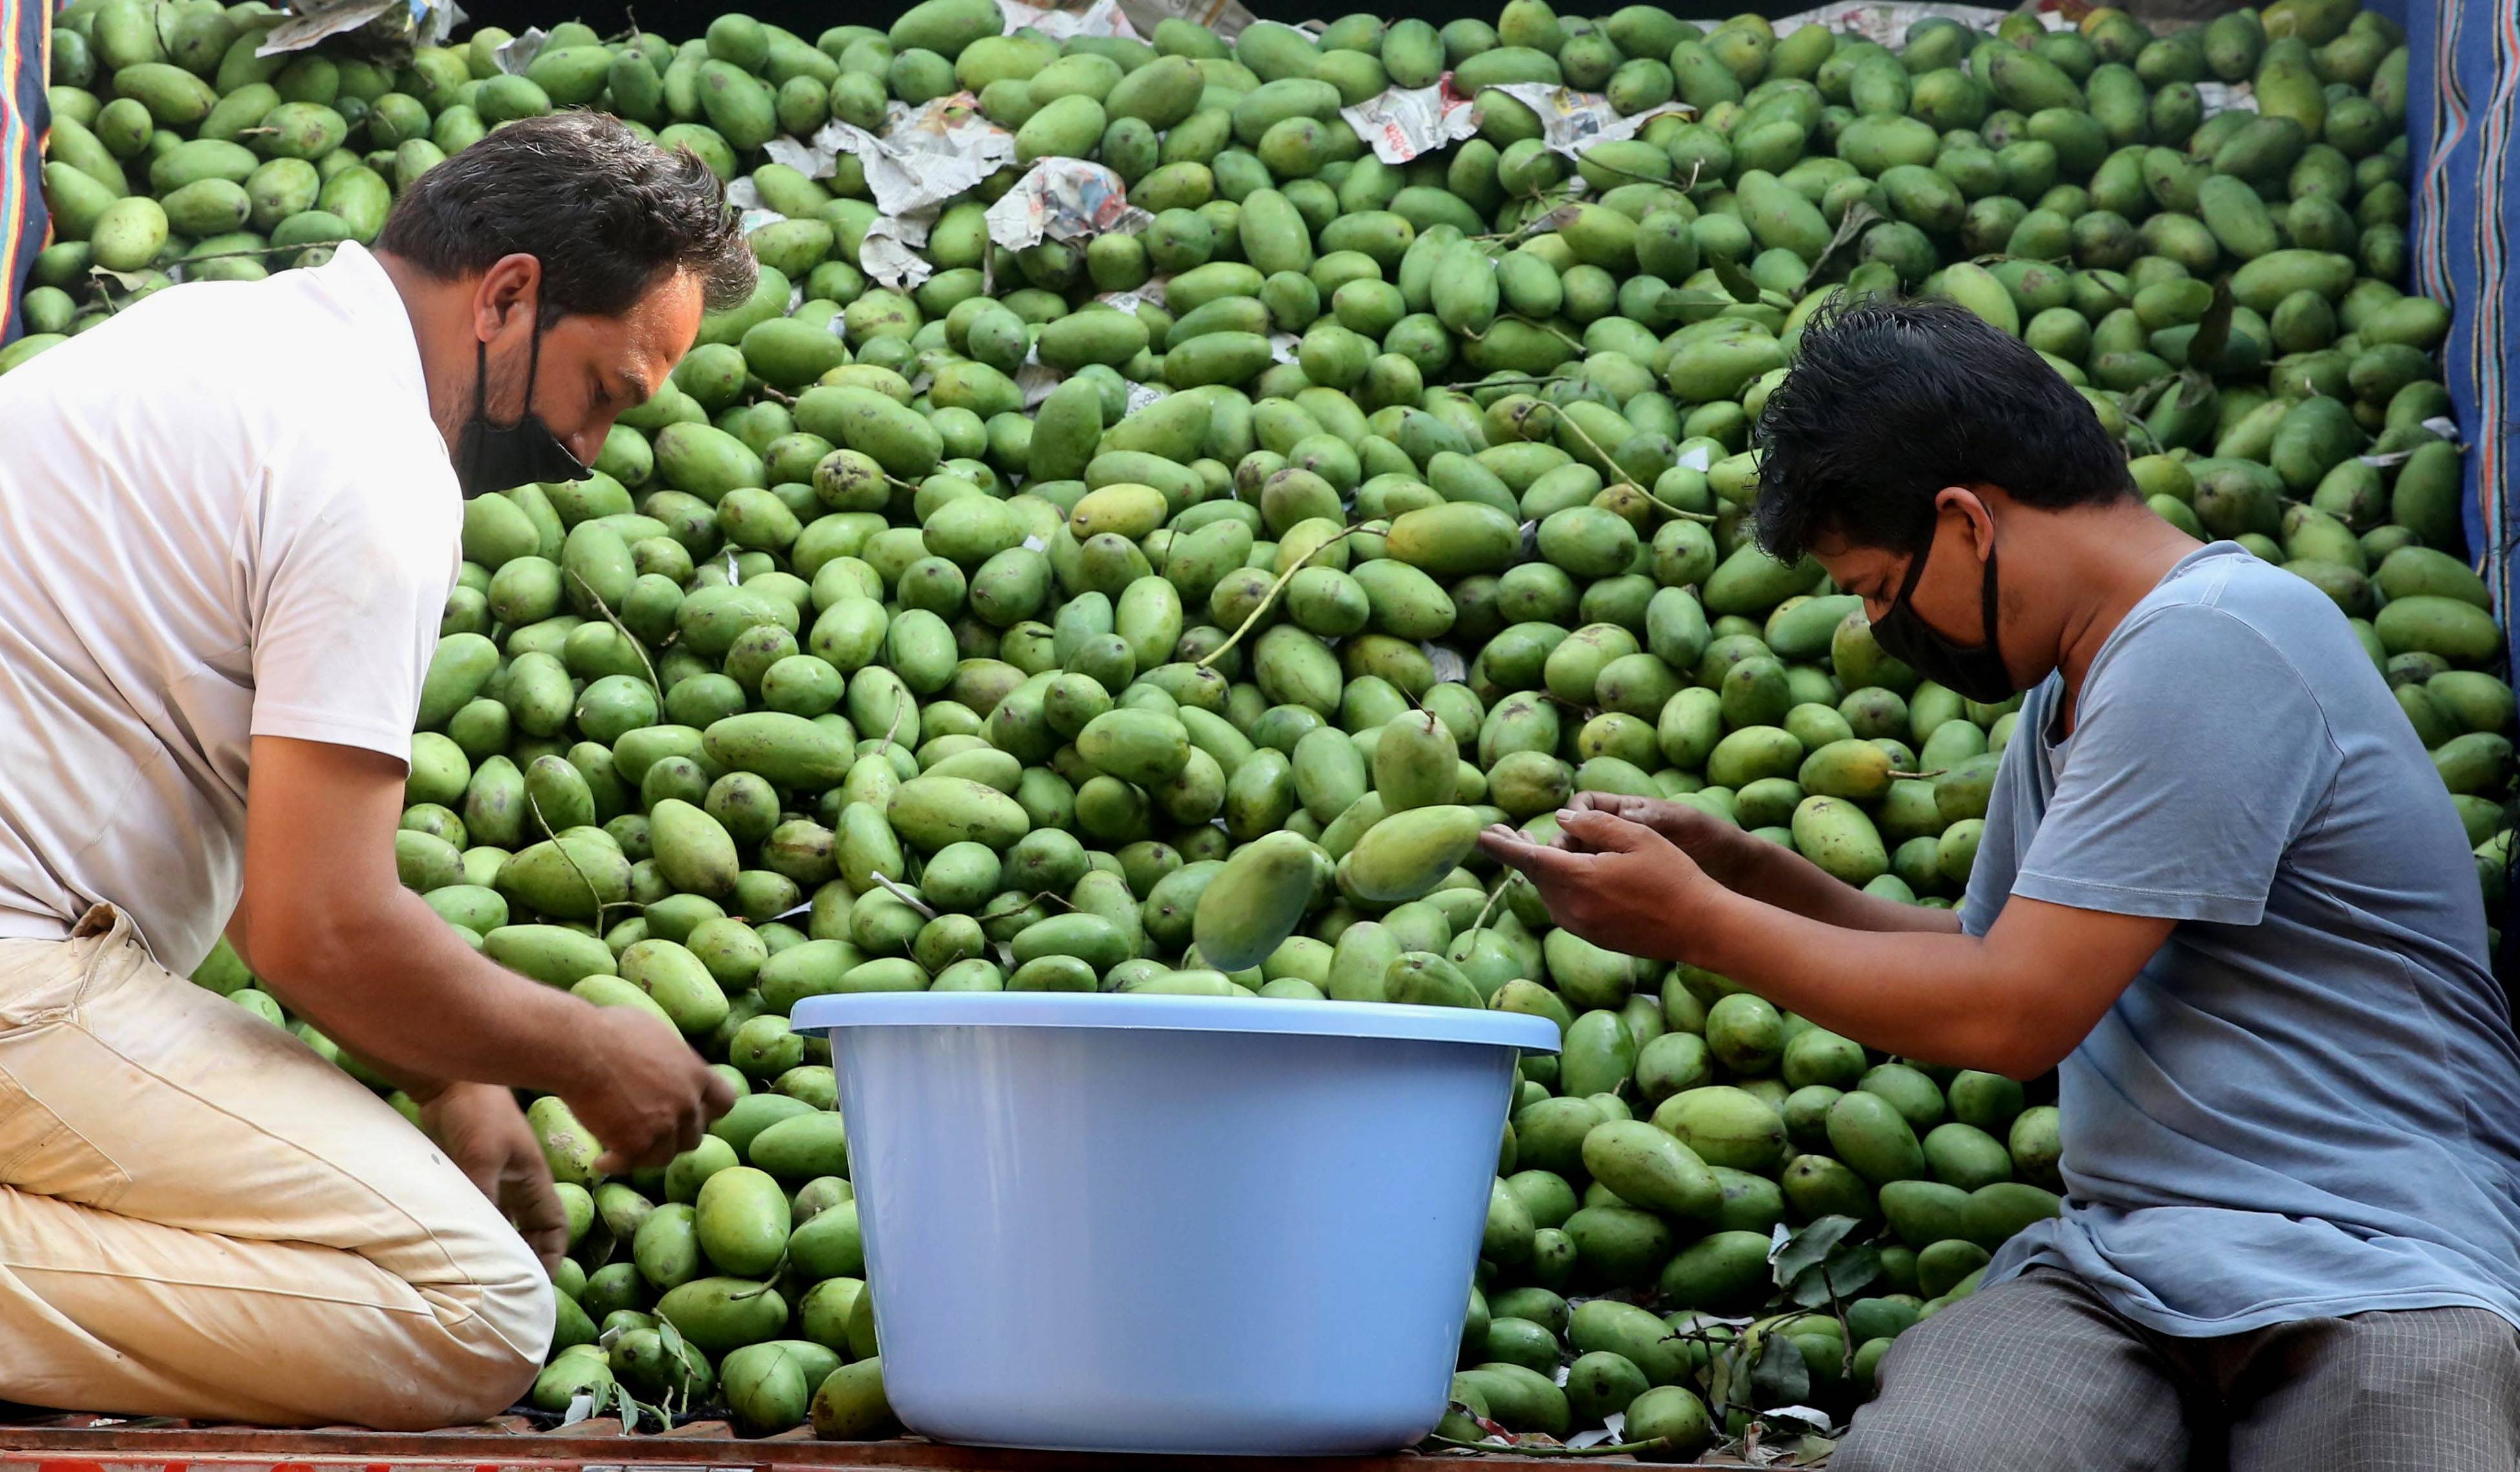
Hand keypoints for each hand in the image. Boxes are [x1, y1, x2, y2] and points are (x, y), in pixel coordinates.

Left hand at [419, 1082, 569, 1276]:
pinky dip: (468, 1233)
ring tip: (477, 1281)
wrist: (448, 1082)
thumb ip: (484, 1200)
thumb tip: (482, 1246)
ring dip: (492, 1249)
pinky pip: (473, 1214)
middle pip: (528, 1234)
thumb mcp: (483, 1159)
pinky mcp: (466, 1178)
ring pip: (499, 1227)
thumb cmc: (477, 1114)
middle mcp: (516, 1187)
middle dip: (521, 1263)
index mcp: (533, 1182)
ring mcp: (491, 1182)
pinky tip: (453, 1249)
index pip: (554, 1229)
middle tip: (502, 1295)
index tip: (536, 1287)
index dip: (551, 1258)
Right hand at [561, 1007, 736, 1173]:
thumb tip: (671, 1057)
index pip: (724, 1103)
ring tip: (627, 1147)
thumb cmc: (610, 1030)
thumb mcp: (657, 1031)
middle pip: (693, 1135)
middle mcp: (686, 1104)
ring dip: (648, 1153)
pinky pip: (631, 1165)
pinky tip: (603, 1161)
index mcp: (697, 1075)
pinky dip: (616, 1164)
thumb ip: (672, 1054)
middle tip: (651, 1130)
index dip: (707, 1111)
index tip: (691, 1112)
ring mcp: (662, 1127)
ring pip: (666, 1156)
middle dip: (674, 1134)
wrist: (580, 1049)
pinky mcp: (634, 1145)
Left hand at [1477, 809, 1719, 959]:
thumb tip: (1558, 821)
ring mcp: (1583, 928)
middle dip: (1522, 853)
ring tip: (1538, 847)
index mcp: (1580, 880)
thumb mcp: (1637, 837)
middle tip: (1505, 832)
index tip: (1479, 833)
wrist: (1701, 928)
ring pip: (1549, 893)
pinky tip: (1569, 875)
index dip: (1501, 846)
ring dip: (1543, 870)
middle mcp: (1573, 909)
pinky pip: (1565, 909)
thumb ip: (1593, 826)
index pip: (1528, 860)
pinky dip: (1559, 888)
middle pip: (1536, 876)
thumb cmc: (1674, 877)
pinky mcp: (1595, 938)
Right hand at [1558, 791, 1756, 886]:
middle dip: (1562, 851)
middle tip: (1559, 868)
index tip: (1570, 837)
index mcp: (1627, 813)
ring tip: (1565, 888)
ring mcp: (1620, 864)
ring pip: (1580, 866)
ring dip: (1569, 874)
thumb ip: (1637, 817)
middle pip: (1574, 839)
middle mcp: (1618, 837)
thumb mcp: (1677, 823)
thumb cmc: (1710, 839)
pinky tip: (1584, 905)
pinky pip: (1594, 888)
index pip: (1583, 808)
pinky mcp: (1625, 888)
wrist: (1736, 871)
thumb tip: (1584, 814)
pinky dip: (1585, 894)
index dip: (1571, 820)